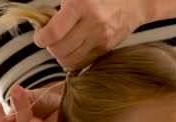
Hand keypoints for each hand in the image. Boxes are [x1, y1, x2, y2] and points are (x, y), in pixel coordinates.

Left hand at [34, 0, 151, 69]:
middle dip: (50, 47)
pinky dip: (74, 60)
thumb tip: (45, 25)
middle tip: (50, 40)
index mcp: (81, 5)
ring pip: (70, 60)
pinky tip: (74, 50)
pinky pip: (83, 62)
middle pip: (60, 50)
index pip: (54, 33)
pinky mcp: (107, 48)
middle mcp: (92, 24)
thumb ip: (61, 9)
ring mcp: (101, 38)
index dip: (41, 38)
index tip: (40, 37)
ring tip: (61, 45)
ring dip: (61, 56)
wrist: (135, 0)